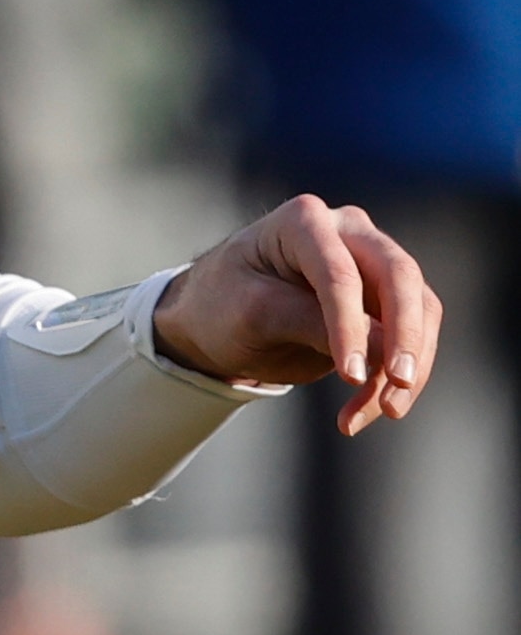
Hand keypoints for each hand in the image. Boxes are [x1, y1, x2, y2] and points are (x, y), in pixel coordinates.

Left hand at [152, 194, 440, 435]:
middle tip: (398, 388)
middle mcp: (347, 231)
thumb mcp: (252, 315)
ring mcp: (370, 262)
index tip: (351, 376)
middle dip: (405, 338)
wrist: (214, 322)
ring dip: (405, 369)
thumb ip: (312, 323)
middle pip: (399, 278)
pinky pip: (409, 338)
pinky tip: (362, 413)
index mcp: (303, 221)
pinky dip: (394, 379)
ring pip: (418, 311)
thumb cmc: (223, 305)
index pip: (340, 273)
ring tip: (380, 414)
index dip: (351, 325)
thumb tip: (387, 347)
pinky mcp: (383, 300)